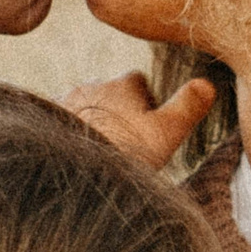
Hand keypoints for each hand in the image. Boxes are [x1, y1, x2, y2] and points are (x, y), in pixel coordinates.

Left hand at [61, 71, 218, 168]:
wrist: (69, 169)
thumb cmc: (122, 152)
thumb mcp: (165, 133)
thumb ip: (187, 107)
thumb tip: (208, 84)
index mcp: (124, 84)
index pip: (138, 82)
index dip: (145, 103)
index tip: (147, 128)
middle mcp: (92, 85)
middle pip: (108, 94)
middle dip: (114, 112)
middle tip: (122, 144)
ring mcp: (64, 100)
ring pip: (83, 107)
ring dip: (89, 122)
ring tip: (96, 153)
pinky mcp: (42, 118)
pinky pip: (58, 121)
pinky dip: (65, 133)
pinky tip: (71, 154)